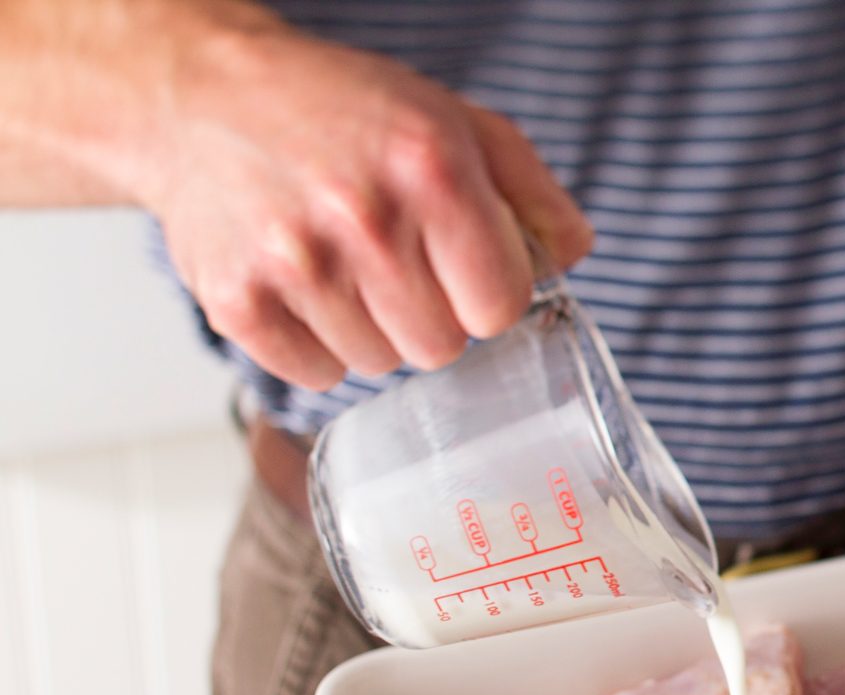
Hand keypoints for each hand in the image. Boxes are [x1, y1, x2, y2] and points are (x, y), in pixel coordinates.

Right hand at [135, 10, 592, 390]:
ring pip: (380, 365)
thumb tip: (570, 258)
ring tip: (342, 264)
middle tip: (394, 261)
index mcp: (433, 170)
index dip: (487, 294)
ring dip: (372, 329)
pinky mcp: (237, 301)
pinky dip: (315, 345)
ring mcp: (294, 263)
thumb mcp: (454, 122)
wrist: (200, 94)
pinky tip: (301, 285)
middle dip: (431, 313)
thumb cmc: (339, 111)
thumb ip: (532, 193)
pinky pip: (316, 375)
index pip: (501, 308)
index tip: (461, 269)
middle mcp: (363, 218)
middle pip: (443, 347)